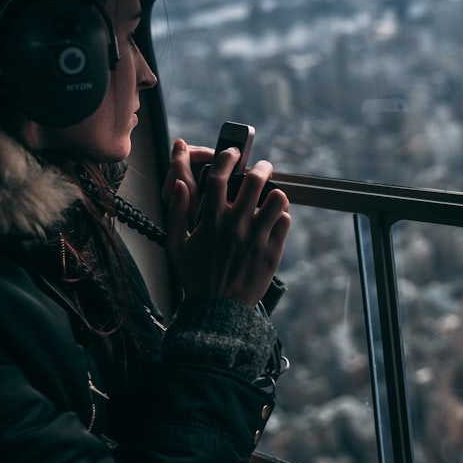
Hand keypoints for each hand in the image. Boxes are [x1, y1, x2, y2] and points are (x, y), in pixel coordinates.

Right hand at [165, 141, 290, 306]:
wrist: (218, 309)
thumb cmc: (196, 277)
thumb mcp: (176, 244)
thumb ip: (177, 212)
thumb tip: (179, 183)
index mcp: (211, 220)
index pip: (221, 176)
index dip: (228, 158)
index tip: (233, 153)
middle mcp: (235, 225)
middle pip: (256, 181)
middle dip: (262, 168)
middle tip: (263, 168)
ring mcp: (256, 238)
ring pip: (277, 199)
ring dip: (275, 193)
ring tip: (272, 195)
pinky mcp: (272, 251)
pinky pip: (285, 222)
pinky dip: (282, 216)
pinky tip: (274, 219)